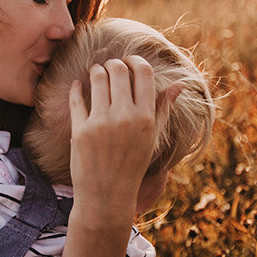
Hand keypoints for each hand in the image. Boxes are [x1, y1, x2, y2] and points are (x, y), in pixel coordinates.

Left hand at [67, 55, 156, 235]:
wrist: (107, 196)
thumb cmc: (132, 164)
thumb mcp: (152, 137)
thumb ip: (163, 108)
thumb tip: (180, 84)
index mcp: (146, 117)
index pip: (143, 72)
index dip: (134, 60)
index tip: (128, 62)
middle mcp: (125, 117)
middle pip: (118, 69)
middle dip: (113, 64)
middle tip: (109, 68)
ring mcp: (101, 123)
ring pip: (96, 78)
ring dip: (95, 71)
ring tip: (95, 75)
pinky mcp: (80, 130)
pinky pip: (76, 98)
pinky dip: (76, 88)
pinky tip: (77, 86)